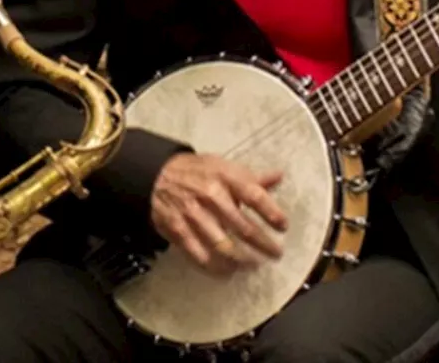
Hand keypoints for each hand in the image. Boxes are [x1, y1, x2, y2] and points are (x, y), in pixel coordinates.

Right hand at [151, 153, 286, 275]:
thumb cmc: (197, 172)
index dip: (271, 213)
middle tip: (276, 254)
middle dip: (264, 245)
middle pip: (243, 227)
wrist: (156, 175)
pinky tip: (227, 272)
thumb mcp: (224, 167)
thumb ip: (251, 178)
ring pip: (223, 246)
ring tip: (253, 266)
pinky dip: (215, 268)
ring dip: (242, 261)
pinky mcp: (178, 229)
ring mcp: (193, 214)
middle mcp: (210, 195)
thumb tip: (279, 177)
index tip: (283, 227)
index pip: (254, 196)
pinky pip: (199, 255)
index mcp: (225, 176)